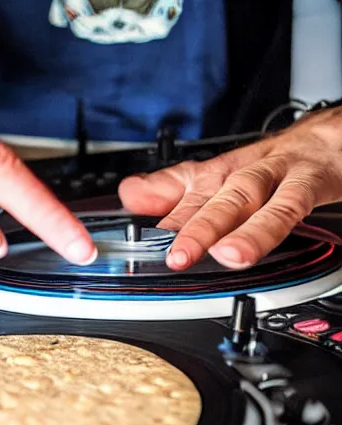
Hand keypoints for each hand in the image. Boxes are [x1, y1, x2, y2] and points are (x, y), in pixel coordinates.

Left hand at [119, 106, 341, 269]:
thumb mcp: (215, 177)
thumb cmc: (268, 166)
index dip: (164, 218)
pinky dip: (267, 228)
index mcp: (218, 175)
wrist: (326, 141)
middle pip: (216, 197)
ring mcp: (276, 177)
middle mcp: (241, 173)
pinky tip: (247, 249)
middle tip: (177, 256)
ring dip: (234, 226)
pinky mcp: (309, 183)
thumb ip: (173, 189)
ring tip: (221, 254)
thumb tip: (129, 195)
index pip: (185, 195)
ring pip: (250, 197)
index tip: (140, 241)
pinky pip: (289, 206)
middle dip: (195, 227)